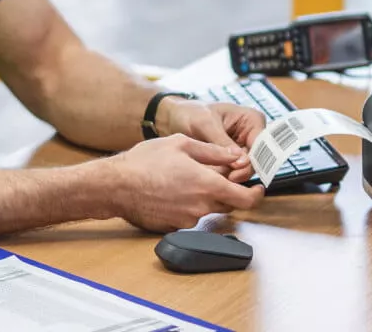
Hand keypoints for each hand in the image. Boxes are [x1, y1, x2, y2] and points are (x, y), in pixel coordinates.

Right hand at [103, 135, 263, 232]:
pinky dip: (187, 205)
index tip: (257, 188)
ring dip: (204, 197)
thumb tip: (236, 156)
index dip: (256, 195)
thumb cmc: (144, 162)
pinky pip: (189, 217)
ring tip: (182, 179)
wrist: (115, 186)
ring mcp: (187, 220)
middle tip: (213, 174)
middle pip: (228, 204)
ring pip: (208, 210)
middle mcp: (201, 206)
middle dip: (226, 190)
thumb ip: (213, 151)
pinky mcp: (173, 227)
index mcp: (207, 184)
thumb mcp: (181, 144)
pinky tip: (170, 191)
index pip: (246, 199)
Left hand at [156, 97, 266, 182]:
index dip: (251, 162)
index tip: (235, 173)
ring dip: (231, 175)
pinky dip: (225, 176)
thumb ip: (223, 143)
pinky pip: (235, 172)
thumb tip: (242, 162)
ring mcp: (244, 147)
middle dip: (240, 172)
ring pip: (246, 169)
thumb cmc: (192, 113)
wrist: (177, 118)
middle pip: (256, 161)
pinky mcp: (234, 158)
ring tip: (213, 177)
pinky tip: (212, 177)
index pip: (261, 146)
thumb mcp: (206, 124)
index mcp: (252, 120)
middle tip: (222, 180)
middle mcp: (252, 135)